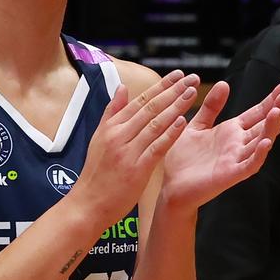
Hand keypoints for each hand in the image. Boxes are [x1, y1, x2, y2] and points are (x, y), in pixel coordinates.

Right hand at [72, 70, 199, 229]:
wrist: (87, 204)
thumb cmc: (95, 174)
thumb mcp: (98, 138)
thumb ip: (112, 112)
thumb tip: (122, 87)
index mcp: (111, 127)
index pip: (140, 101)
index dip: (161, 86)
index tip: (178, 75)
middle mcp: (119, 135)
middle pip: (150, 108)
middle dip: (173, 91)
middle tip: (191, 78)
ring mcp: (128, 152)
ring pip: (155, 124)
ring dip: (176, 107)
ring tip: (192, 93)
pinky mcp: (136, 169)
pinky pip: (156, 148)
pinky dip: (170, 134)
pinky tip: (183, 122)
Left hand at [160, 79, 279, 212]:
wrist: (171, 187)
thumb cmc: (182, 159)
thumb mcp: (196, 126)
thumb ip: (211, 107)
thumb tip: (224, 83)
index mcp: (231, 131)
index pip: (257, 112)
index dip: (272, 98)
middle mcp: (238, 144)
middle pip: (264, 125)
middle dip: (277, 109)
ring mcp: (236, 159)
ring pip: (261, 142)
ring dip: (271, 128)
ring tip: (278, 111)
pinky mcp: (230, 175)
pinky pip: (249, 165)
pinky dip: (258, 154)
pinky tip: (265, 142)